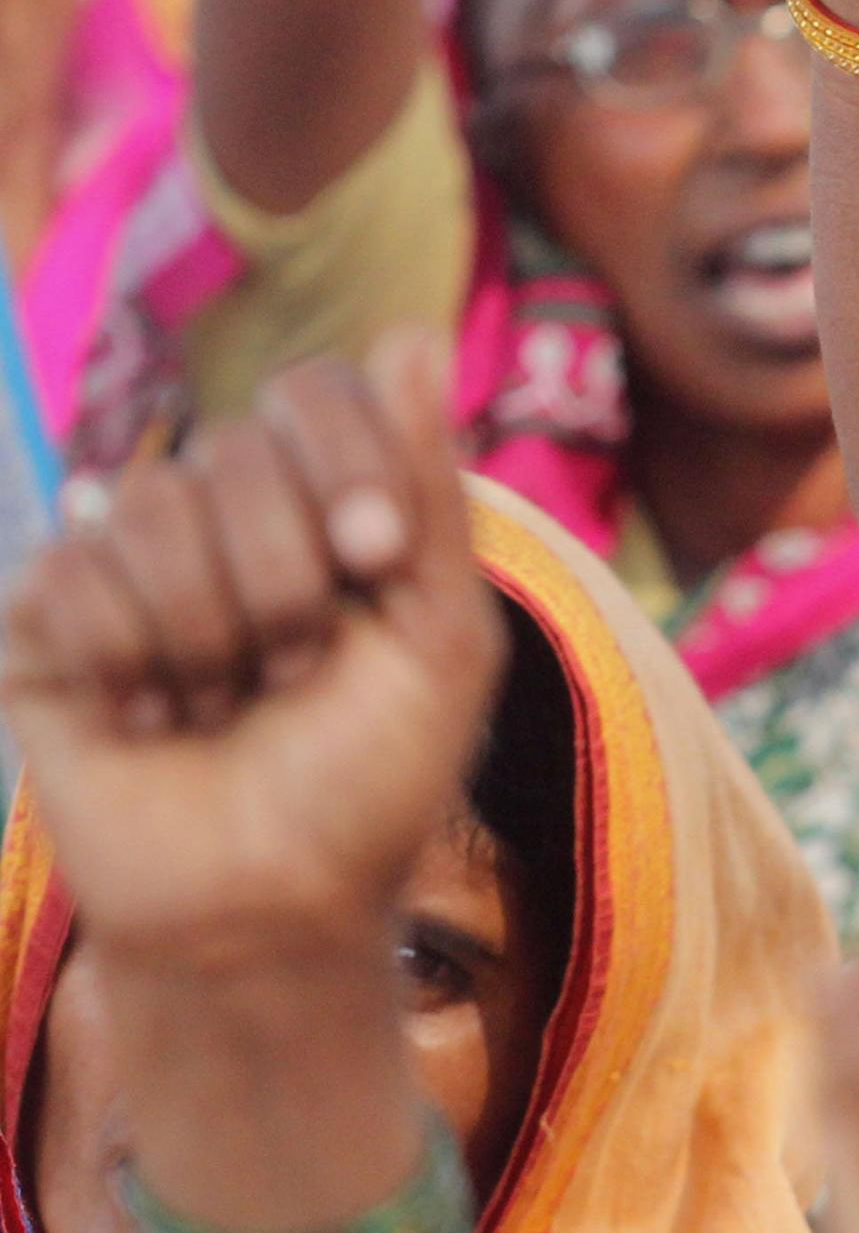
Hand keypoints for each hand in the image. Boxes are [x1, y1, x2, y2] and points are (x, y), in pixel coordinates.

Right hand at [0, 334, 500, 969]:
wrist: (266, 901)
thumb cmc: (371, 781)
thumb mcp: (441, 640)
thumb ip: (431, 491)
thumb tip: (415, 331)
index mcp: (323, 506)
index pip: (313, 393)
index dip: (344, 466)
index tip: (375, 559)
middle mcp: (222, 515)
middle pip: (234, 454)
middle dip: (284, 584)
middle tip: (298, 675)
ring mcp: (125, 557)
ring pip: (144, 506)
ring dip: (208, 633)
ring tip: (225, 706)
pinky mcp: (43, 614)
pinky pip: (68, 574)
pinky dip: (126, 659)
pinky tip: (150, 717)